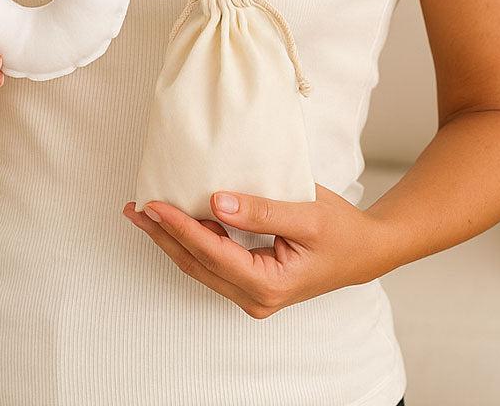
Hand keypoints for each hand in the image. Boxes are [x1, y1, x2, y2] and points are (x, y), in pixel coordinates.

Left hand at [122, 182, 387, 318]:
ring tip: (146, 215)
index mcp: (268, 283)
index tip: (153, 204)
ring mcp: (254, 295)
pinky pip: (215, 264)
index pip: (212, 252)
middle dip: (163, 236)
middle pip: (197, 264)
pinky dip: (194, 242)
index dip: (180, 227)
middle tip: (133, 210)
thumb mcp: (305, 213)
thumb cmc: (341, 230)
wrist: (366, 251)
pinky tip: (178, 223)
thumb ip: (261, 210)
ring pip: (202, 267)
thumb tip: (216, 203)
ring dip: (173, 240)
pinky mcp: (254, 284)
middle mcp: (256, 297)